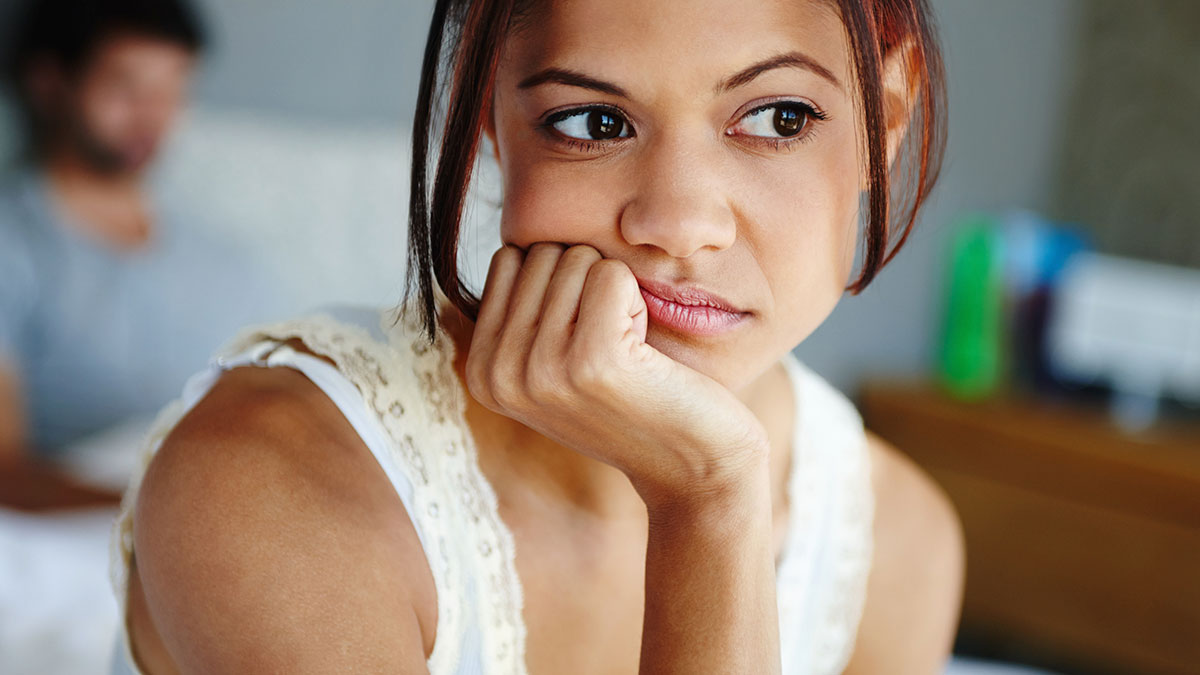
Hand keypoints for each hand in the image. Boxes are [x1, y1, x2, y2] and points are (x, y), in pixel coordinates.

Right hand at [465, 242, 769, 507]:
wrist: (692, 465)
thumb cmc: (632, 399)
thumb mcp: (553, 361)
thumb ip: (521, 311)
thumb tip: (510, 241)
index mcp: (481, 370)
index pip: (510, 258)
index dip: (560, 283)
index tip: (580, 339)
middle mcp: (499, 374)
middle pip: (543, 253)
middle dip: (588, 285)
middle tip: (611, 349)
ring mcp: (542, 370)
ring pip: (578, 258)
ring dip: (615, 294)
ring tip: (627, 353)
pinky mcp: (594, 361)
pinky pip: (612, 273)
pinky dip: (638, 300)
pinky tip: (644, 353)